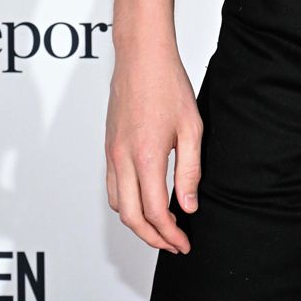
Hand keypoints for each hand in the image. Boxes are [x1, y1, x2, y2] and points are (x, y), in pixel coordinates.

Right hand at [105, 43, 203, 252]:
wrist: (141, 57)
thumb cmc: (168, 85)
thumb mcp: (191, 128)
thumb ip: (189, 170)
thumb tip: (189, 205)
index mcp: (146, 157)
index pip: (155, 212)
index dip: (170, 234)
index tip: (185, 242)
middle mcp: (122, 159)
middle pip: (131, 217)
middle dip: (152, 238)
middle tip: (174, 243)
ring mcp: (111, 153)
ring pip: (117, 205)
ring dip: (137, 223)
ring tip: (162, 226)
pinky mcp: (108, 146)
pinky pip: (111, 186)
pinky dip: (126, 203)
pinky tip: (145, 199)